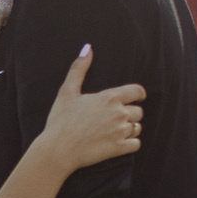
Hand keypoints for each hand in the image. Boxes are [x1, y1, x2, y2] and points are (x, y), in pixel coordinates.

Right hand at [35, 45, 143, 172]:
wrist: (57, 150)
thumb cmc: (60, 120)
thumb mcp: (67, 91)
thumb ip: (79, 69)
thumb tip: (87, 48)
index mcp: (109, 98)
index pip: (138, 91)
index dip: (138, 95)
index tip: (135, 98)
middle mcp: (119, 113)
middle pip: (139, 111)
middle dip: (129, 114)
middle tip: (114, 119)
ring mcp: (120, 131)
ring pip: (137, 128)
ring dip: (130, 129)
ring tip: (113, 131)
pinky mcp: (119, 148)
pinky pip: (136, 144)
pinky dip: (130, 143)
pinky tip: (117, 143)